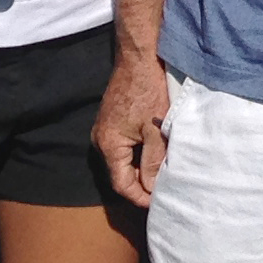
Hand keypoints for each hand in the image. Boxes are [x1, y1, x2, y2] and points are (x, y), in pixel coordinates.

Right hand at [95, 48, 172, 208]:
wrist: (140, 57)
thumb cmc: (149, 90)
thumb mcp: (156, 130)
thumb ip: (153, 161)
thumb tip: (152, 188)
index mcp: (108, 145)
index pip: (121, 184)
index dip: (139, 198)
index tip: (157, 204)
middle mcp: (100, 139)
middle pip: (119, 174)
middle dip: (140, 186)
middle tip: (162, 194)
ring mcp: (104, 129)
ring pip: (122, 160)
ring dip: (140, 170)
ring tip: (161, 177)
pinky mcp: (112, 120)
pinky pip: (123, 147)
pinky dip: (137, 155)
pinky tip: (154, 155)